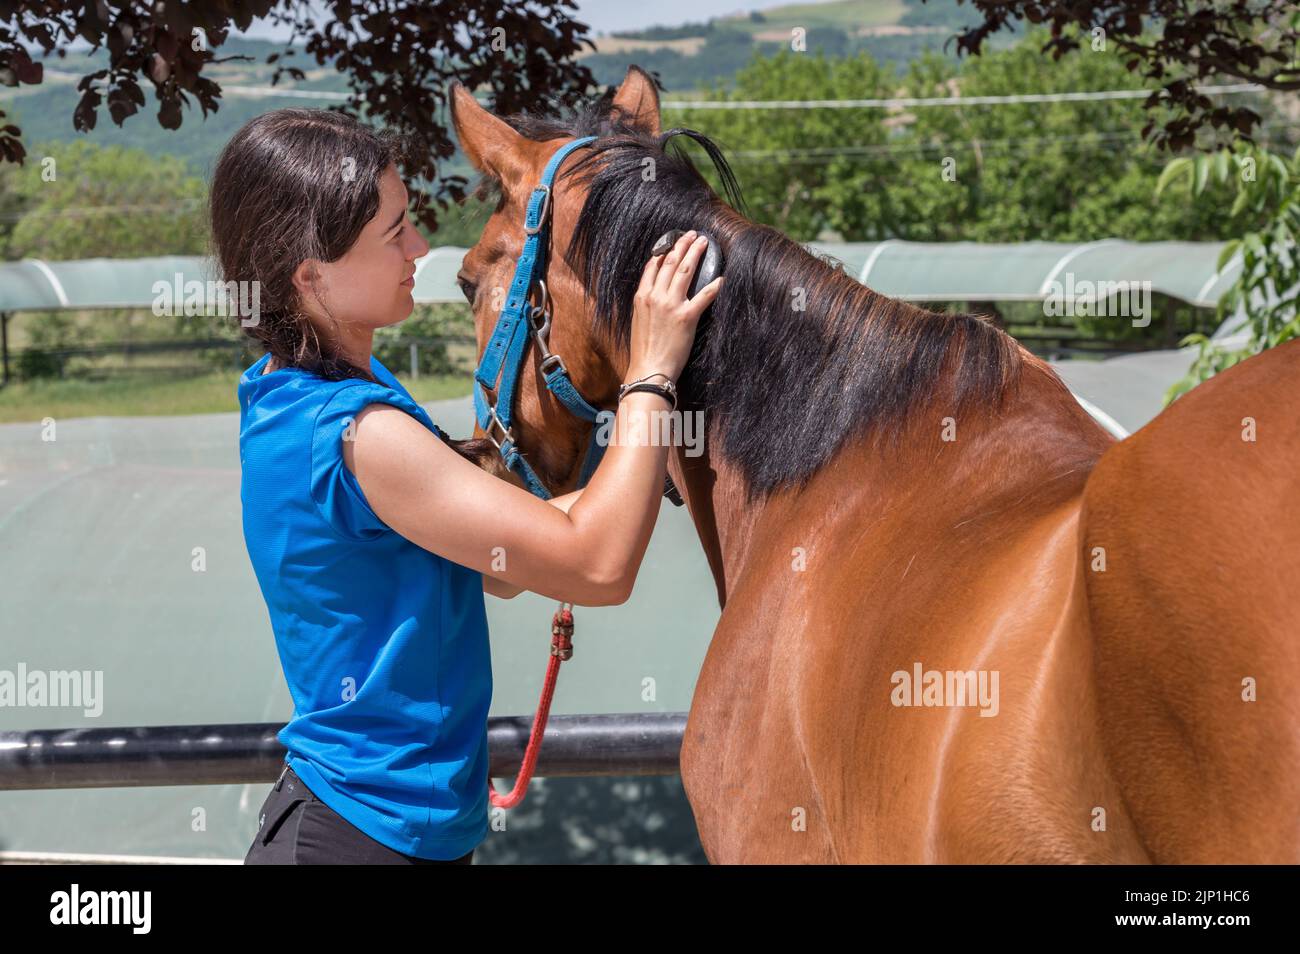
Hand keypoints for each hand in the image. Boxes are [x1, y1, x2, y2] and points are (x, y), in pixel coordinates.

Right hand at [627, 229, 722, 382]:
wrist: (648, 370)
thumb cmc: (644, 350)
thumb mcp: (639, 320)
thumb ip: (647, 303)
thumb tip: (656, 293)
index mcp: (642, 296)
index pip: (653, 266)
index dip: (665, 250)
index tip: (674, 242)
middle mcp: (655, 296)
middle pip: (671, 262)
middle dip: (683, 245)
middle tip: (693, 235)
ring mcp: (671, 305)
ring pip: (685, 271)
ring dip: (696, 253)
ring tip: (704, 243)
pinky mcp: (686, 317)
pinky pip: (703, 296)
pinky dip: (714, 286)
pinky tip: (722, 279)